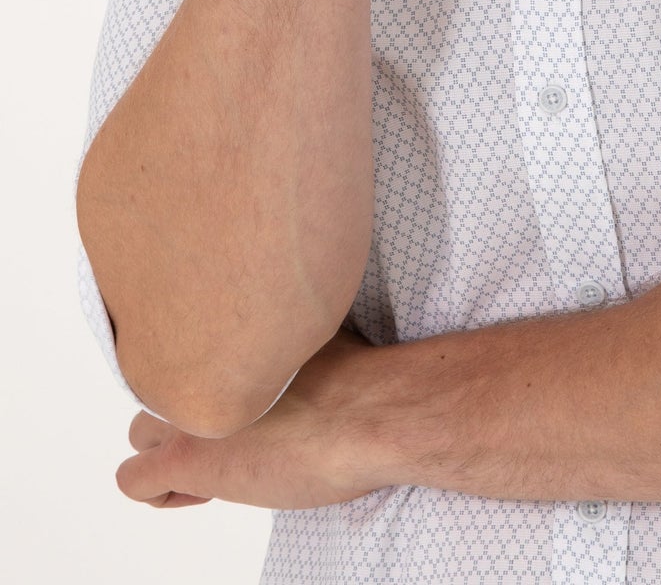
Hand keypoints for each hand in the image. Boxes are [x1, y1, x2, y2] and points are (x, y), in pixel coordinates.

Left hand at [115, 325, 393, 510]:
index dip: (210, 378)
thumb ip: (278, 337)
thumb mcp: (314, 332)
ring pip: (140, 431)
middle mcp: (196, 363)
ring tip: (218, 464)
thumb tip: (285, 341)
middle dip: (185, 413)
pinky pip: (132, 480)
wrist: (366, 413)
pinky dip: (159, 492)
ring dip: (171, 449)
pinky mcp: (184, 459)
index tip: (238, 399)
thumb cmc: (358, 377)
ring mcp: (186, 411)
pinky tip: (200, 492)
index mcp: (229, 330)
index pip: (184, 346)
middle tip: (229, 434)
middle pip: (156, 385)